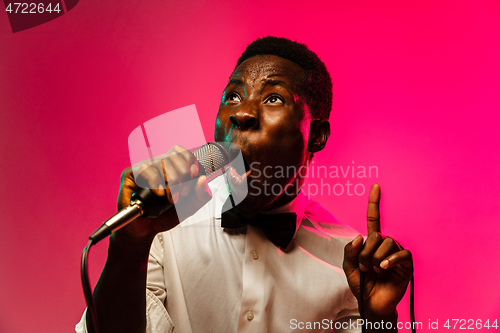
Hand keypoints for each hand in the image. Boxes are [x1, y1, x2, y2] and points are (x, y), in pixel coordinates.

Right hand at [116, 145, 212, 240]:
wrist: (145, 229)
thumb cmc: (164, 215)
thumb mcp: (189, 207)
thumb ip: (201, 195)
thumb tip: (203, 179)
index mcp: (172, 168)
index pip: (183, 153)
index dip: (191, 162)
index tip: (194, 176)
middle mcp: (158, 164)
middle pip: (175, 156)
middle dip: (184, 175)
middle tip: (182, 193)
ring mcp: (145, 167)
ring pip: (162, 161)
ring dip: (171, 181)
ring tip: (170, 198)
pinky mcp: (131, 173)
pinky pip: (145, 168)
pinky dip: (156, 181)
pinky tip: (159, 193)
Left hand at [343, 184, 412, 316]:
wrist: (372, 303)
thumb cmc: (362, 284)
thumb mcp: (348, 267)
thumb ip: (349, 251)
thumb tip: (359, 237)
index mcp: (372, 243)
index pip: (374, 219)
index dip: (374, 203)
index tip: (376, 187)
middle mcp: (385, 245)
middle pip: (377, 235)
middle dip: (365, 252)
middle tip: (364, 267)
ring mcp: (396, 254)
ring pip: (387, 244)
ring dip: (375, 259)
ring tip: (374, 270)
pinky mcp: (406, 265)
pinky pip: (401, 254)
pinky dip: (390, 260)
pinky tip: (384, 268)